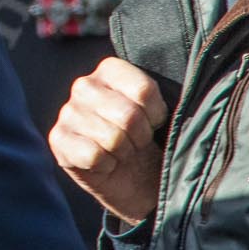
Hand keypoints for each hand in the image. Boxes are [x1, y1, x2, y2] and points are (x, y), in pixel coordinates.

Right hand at [50, 56, 167, 225]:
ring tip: (122, 151)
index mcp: (110, 69)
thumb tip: (190, 83)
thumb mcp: (161, 113)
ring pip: (112, 138)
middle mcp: (84, 85)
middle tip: (137, 142)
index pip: (143, 90)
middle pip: (129, 116)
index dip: (156, 114)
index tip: (155, 122)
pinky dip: (106, 165)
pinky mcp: (57, 140)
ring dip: (124, 152)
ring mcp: (67, 112)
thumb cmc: (152, 140)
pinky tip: (106, 162)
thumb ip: (163, 96)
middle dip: (140, 137)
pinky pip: (93, 155)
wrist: (136, 180)